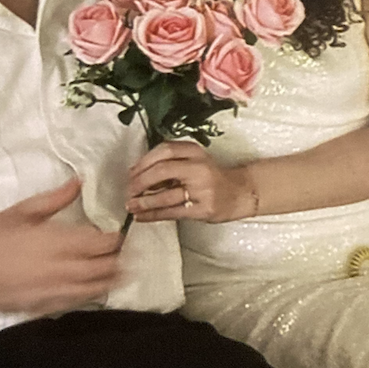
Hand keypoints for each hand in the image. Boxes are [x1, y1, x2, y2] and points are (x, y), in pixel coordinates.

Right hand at [0, 178, 121, 314]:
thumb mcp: (24, 210)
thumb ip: (56, 198)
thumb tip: (80, 181)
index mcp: (58, 242)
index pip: (101, 244)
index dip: (117, 239)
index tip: (121, 233)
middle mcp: (62, 269)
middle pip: (105, 269)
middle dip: (120, 261)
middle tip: (129, 254)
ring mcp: (55, 292)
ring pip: (95, 289)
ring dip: (111, 280)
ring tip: (122, 273)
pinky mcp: (44, 307)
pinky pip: (77, 302)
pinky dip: (90, 294)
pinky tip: (93, 288)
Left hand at [126, 141, 257, 223]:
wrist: (239, 193)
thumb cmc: (210, 177)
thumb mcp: (194, 161)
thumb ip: (170, 163)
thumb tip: (136, 173)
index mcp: (194, 151)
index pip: (165, 150)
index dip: (144, 161)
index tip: (131, 173)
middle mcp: (199, 167)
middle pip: (163, 170)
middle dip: (140, 181)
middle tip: (128, 190)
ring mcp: (203, 189)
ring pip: (166, 195)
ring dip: (144, 201)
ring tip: (130, 206)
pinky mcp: (203, 209)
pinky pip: (172, 212)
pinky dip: (153, 215)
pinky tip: (141, 217)